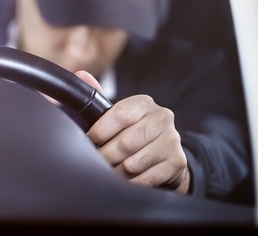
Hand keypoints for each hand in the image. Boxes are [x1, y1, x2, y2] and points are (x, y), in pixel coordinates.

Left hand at [76, 70, 189, 193]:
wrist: (164, 156)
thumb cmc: (132, 133)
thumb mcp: (117, 115)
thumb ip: (97, 98)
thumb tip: (80, 73)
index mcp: (144, 103)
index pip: (119, 115)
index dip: (100, 131)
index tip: (89, 141)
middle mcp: (162, 117)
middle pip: (125, 143)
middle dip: (105, 156)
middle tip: (96, 161)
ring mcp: (172, 140)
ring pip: (134, 163)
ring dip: (116, 172)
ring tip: (110, 171)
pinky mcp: (177, 162)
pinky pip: (146, 178)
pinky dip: (131, 183)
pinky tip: (126, 180)